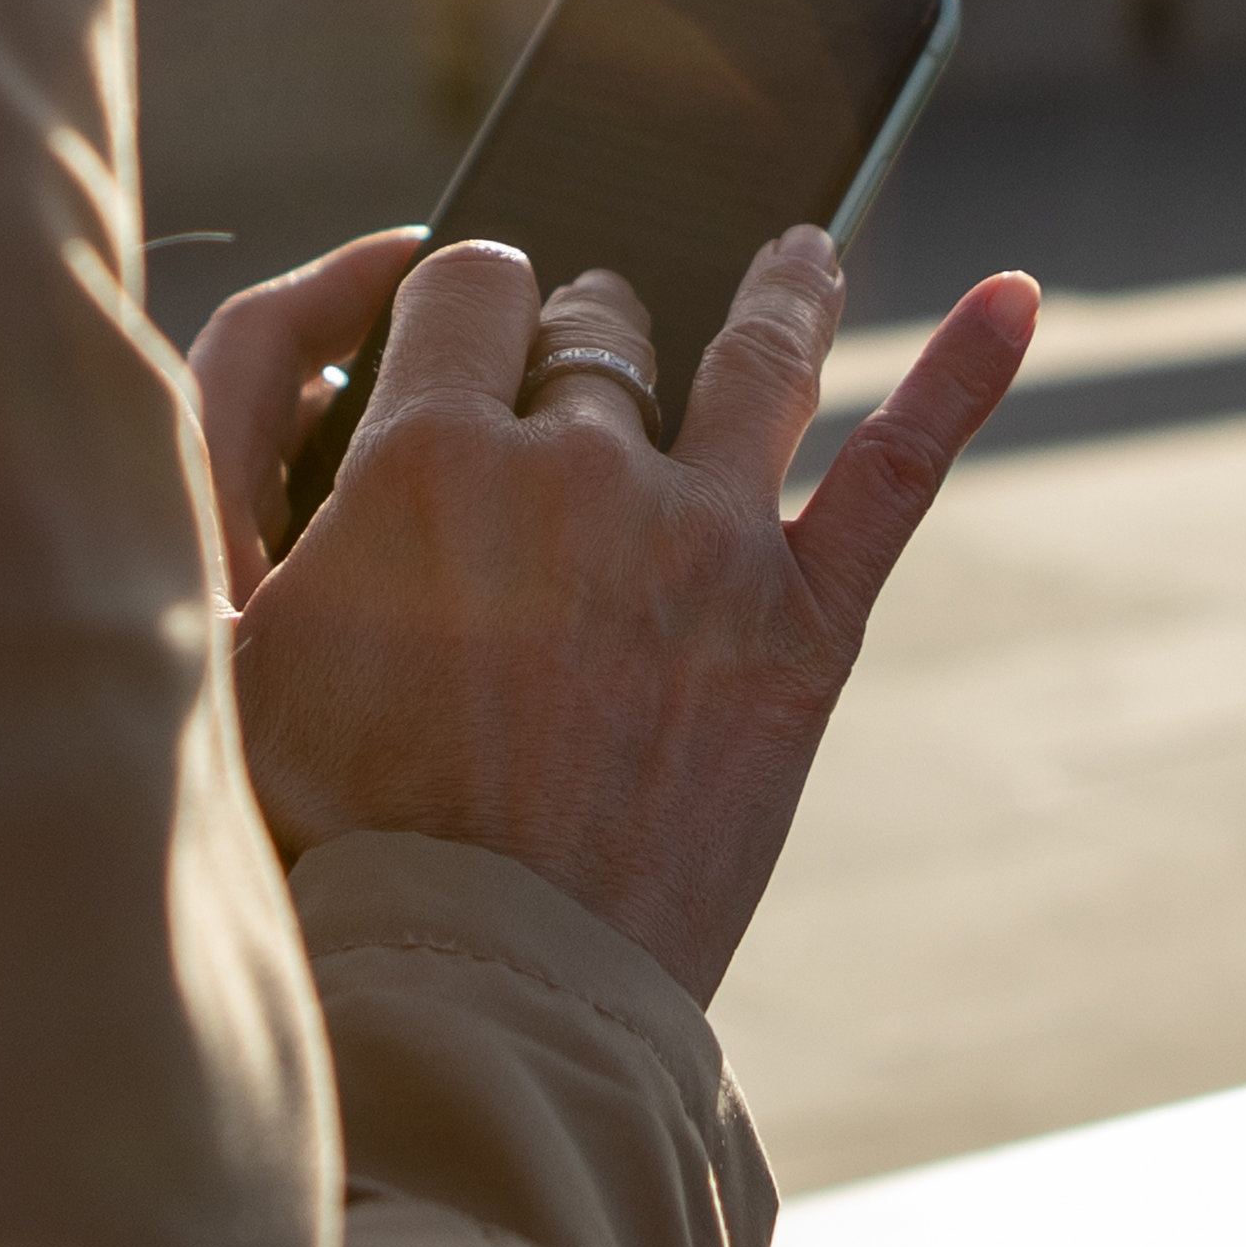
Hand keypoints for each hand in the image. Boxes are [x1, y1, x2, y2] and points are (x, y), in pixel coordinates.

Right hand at [215, 227, 1037, 997]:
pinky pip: (900, 466)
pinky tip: (1016, 301)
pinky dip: (963, 371)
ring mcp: (709, 543)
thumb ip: (243, 447)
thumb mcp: (228, 623)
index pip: (464, 289)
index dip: (469, 300)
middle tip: (590, 345)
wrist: (480, 995)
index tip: (474, 321)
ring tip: (802, 251)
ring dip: (780, 289)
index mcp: (425, 457)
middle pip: (597, 331)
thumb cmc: (323, 831)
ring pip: (754, 359)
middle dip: (588, 329)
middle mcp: (579, 471)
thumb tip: (324, 334)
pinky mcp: (807, 627)